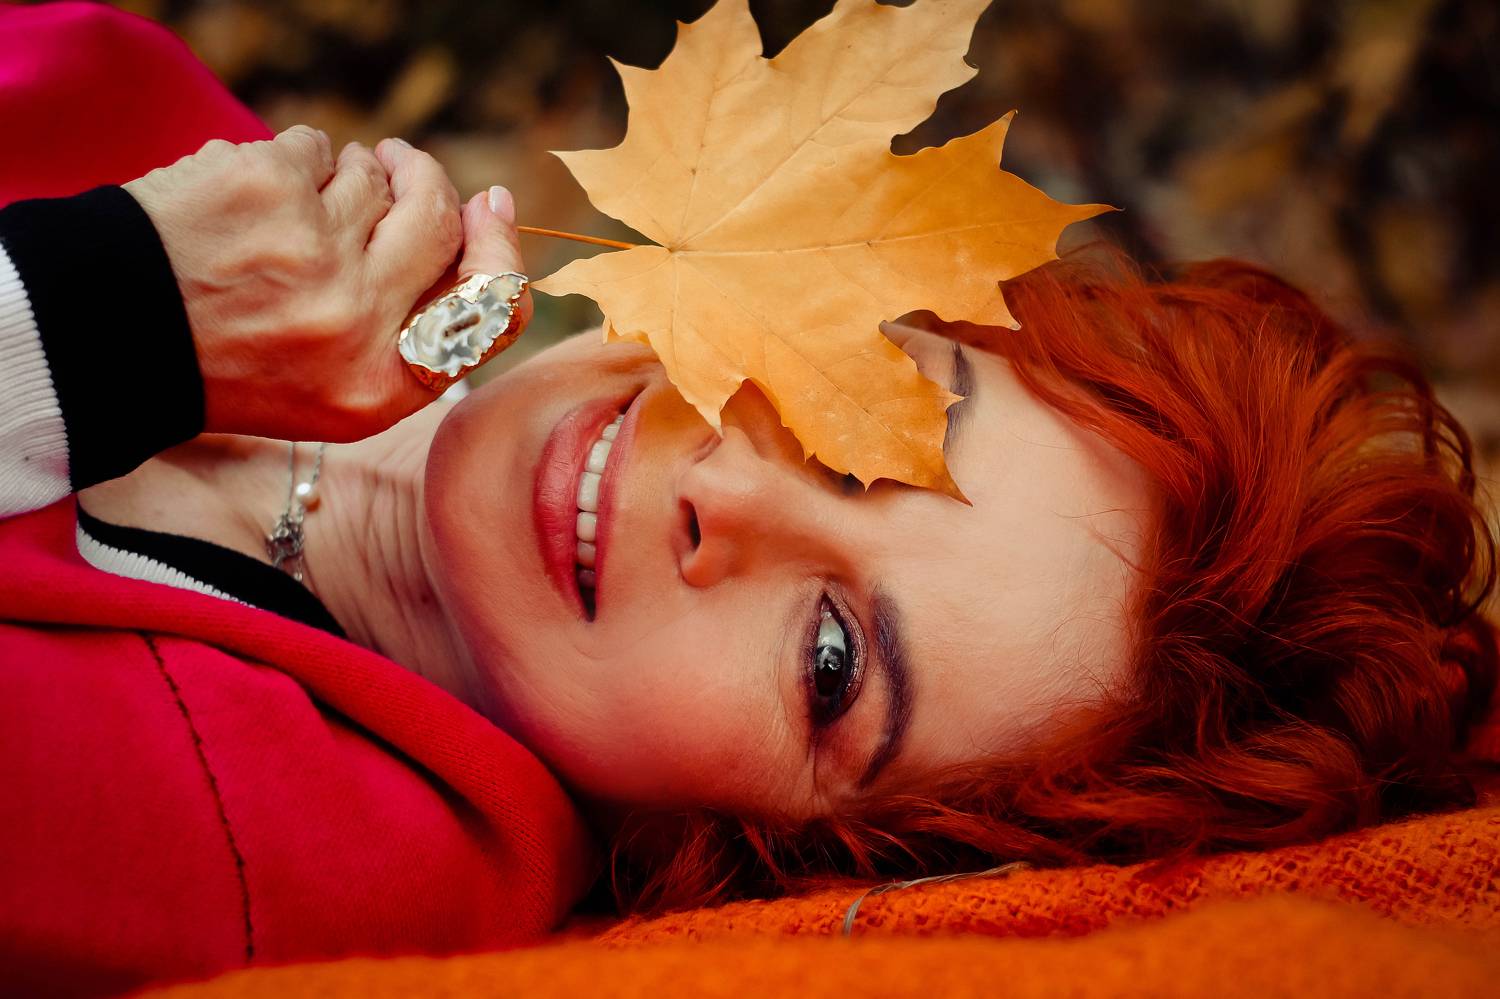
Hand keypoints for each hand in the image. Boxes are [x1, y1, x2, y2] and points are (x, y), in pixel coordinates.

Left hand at [124, 125, 530, 441]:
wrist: (115, 339)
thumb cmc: (236, 364)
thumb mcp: (342, 391)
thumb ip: (420, 325)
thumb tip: (489, 210)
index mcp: (382, 385)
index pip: (491, 304)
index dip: (501, 246)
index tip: (490, 204)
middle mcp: (358, 323)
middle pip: (438, 219)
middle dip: (424, 179)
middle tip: (398, 164)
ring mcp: (313, 253)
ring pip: (372, 177)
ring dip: (344, 176)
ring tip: (295, 205)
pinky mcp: (266, 191)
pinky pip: (312, 146)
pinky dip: (290, 158)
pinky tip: (253, 194)